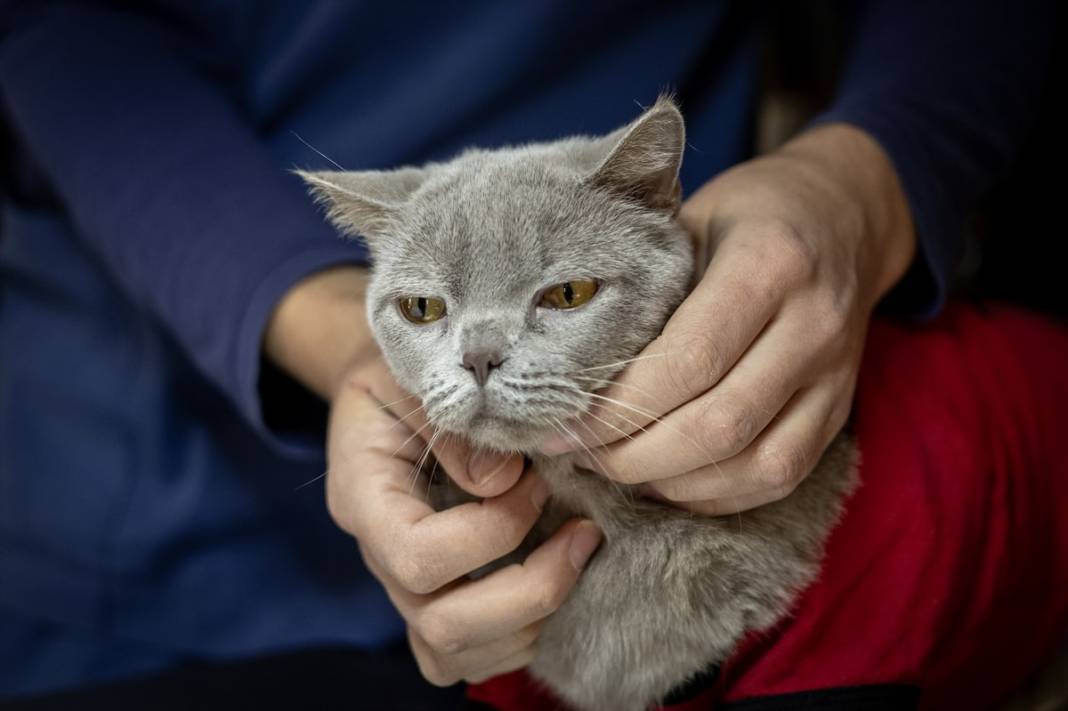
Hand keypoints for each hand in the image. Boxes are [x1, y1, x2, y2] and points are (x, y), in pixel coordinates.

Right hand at [266, 267, 603, 685]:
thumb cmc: (406, 369)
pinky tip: (554, 580)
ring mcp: (404, 585)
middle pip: (441, 623)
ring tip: (577, 555)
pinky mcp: (433, 597)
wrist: (390, 384)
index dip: (492, 533)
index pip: (416, 554)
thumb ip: (455, 420)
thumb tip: (502, 482)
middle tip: (584, 532)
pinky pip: (465, 656)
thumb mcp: (420, 370)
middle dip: (530, 590)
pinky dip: (518, 636)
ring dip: (531, 619)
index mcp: (364, 494)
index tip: (541, 481)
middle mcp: (378, 554)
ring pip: (454, 653)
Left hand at [541, 124, 914, 514]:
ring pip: (755, 465)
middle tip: (577, 454)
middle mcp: (814, 325)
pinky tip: (666, 481)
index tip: (562, 423)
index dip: (618, 407)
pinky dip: (717, 493)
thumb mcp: (688, 222)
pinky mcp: (840, 409)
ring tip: (613, 470)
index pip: (687, 362)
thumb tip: (566, 363)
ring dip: (673, 482)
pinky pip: (780, 475)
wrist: (842, 215)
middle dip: (634, 455)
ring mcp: (835, 374)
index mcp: (770, 264)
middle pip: (718, 424)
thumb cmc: (746, 214)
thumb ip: (643, 288)